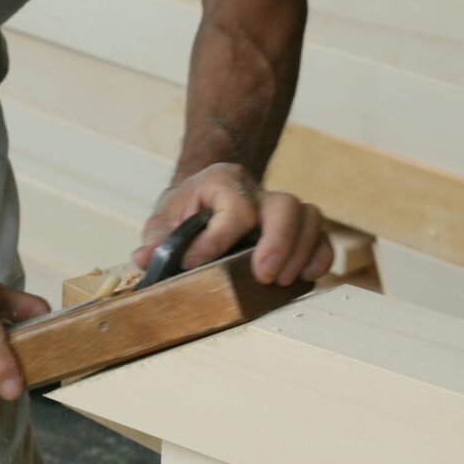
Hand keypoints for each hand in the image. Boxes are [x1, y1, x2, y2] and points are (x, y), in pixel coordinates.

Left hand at [133, 163, 332, 284]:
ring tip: (280, 281)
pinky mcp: (296, 228)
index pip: (233, 207)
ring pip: (308, 217)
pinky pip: (320, 235)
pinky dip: (320, 256)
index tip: (197, 264)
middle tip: (264, 276)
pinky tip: (307, 277)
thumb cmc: (185, 213)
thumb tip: (143, 258)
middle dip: (277, 243)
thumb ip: (156, 239)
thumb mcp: (164, 220)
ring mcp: (280, 208)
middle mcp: (257, 191)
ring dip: (300, 252)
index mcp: (222, 181)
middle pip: (284, 206)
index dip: (217, 239)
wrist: (204, 201)